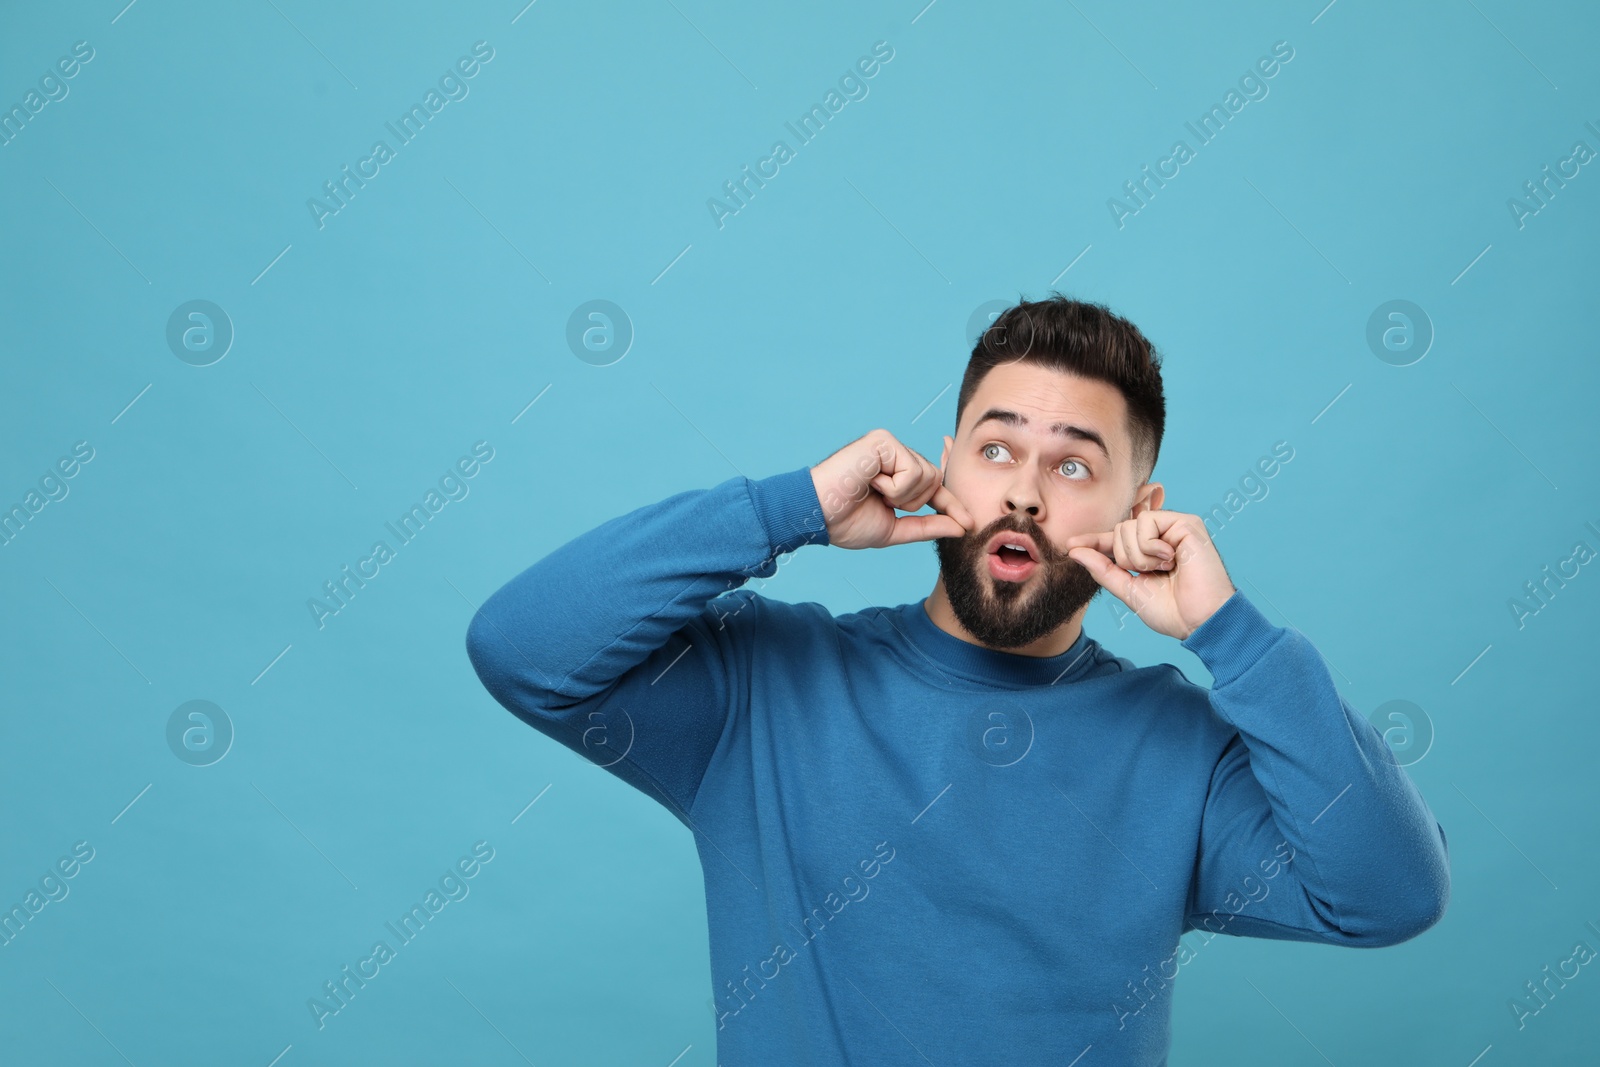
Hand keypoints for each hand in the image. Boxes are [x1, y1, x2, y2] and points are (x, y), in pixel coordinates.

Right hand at [810, 429, 974, 549]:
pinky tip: (871, 484)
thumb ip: (926, 527)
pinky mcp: (882, 441)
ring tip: (874, 493)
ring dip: (902, 496)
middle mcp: (894, 455)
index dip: (950, 504)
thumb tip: (961, 528)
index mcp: (895, 474)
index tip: (968, 524)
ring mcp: (888, 445)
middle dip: (915, 502)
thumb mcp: (894, 530)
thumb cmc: (845, 522)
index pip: (933, 487)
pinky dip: (895, 487)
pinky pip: (913, 470)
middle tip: (883, 502)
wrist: (817, 515)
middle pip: (934, 480)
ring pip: (926, 475)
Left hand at [1063, 511, 1235, 639]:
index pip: (1116, 539)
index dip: (1094, 541)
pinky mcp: (1186, 522)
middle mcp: (1163, 535)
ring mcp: (1175, 526)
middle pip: (1119, 529)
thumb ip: (1103, 569)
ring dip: (1139, 556)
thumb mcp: (1129, 589)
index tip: (1071, 544)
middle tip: (1151, 573)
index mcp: (1151, 551)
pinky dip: (1151, 547)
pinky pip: (1147, 522)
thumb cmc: (1173, 611)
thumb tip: (1075, 550)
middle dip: (1126, 558)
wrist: (1201, 621)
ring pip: (1129, 525)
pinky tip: (1171, 559)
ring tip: (1164, 568)